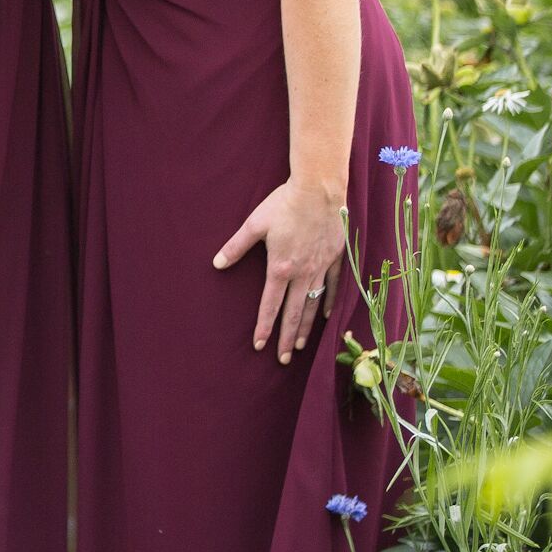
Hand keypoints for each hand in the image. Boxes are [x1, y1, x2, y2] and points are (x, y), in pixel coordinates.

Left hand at [214, 173, 348, 362]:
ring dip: (306, 327)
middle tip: (282, 360)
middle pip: (293, 313)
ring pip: (313, 305)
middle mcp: (302, 273)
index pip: (270, 305)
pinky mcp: (335, 259)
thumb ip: (236, 247)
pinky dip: (329, 303)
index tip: (260, 345)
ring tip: (300, 347)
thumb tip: (217, 263)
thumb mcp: (254, 224)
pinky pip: (333, 287)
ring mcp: (320, 268)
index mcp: (280, 267)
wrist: (318, 191)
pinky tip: (327, 317)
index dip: (264, 327)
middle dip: (286, 338)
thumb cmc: (283, 205)